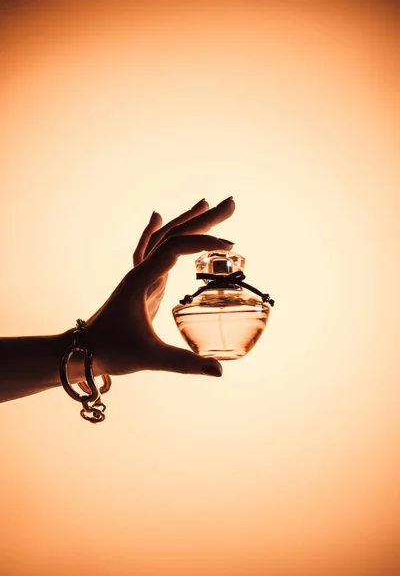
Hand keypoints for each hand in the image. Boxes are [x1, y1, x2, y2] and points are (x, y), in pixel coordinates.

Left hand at [83, 197, 234, 377]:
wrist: (82, 351)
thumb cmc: (111, 352)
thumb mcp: (150, 358)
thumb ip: (185, 363)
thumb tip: (219, 372)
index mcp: (141, 280)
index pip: (175, 249)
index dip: (202, 244)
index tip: (230, 247)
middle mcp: (140, 271)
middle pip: (173, 235)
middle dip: (203, 220)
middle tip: (230, 203)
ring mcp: (140, 275)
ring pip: (164, 239)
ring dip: (187, 221)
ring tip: (208, 204)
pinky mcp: (141, 283)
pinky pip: (151, 249)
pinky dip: (158, 231)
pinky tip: (158, 217)